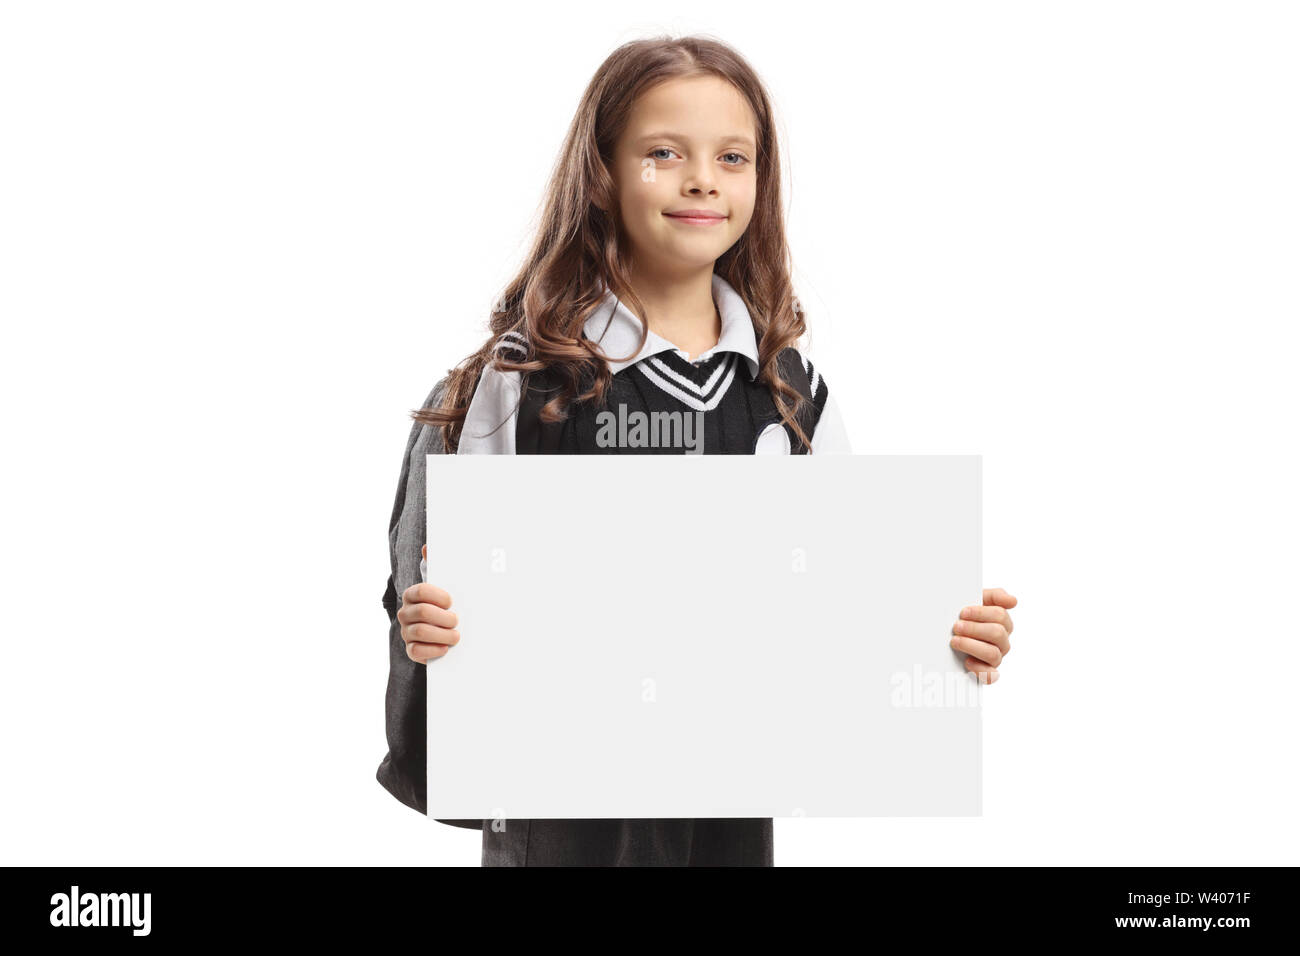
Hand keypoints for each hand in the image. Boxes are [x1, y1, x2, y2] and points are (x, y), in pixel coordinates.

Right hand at [397, 543, 460, 663]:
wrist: (448, 631)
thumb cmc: (446, 606)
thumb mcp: (445, 586)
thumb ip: (437, 567)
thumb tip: (428, 547)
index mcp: (412, 595)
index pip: (420, 591)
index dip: (438, 596)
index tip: (451, 601)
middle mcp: (405, 613)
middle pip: (422, 612)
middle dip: (443, 617)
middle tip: (456, 620)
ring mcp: (406, 632)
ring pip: (420, 632)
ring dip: (442, 634)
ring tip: (456, 636)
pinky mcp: (412, 650)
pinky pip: (417, 651)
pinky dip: (433, 650)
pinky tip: (445, 648)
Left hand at [950, 587, 1016, 683]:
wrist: (944, 632)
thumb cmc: (962, 616)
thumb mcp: (975, 600)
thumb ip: (994, 596)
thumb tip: (1013, 601)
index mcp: (1002, 622)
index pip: (1000, 615)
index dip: (981, 613)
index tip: (963, 612)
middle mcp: (1002, 641)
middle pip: (998, 633)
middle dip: (974, 629)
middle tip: (956, 626)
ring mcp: (996, 657)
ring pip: (993, 654)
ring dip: (972, 646)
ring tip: (955, 641)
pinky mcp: (988, 673)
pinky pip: (991, 676)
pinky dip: (979, 670)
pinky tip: (966, 662)